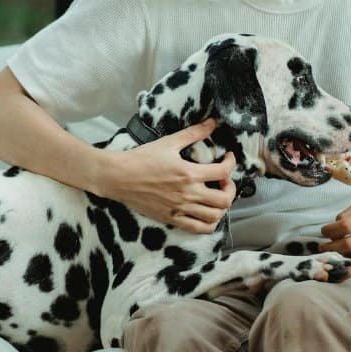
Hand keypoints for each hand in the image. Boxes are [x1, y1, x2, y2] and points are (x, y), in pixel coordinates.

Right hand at [95, 118, 236, 233]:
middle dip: (230, 189)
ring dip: (222, 207)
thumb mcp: (169, 142)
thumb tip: (212, 122)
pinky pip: (198, 228)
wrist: (119, 177)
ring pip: (214, 217)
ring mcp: (180, 209)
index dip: (231, 163)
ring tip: (216, 196)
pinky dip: (209, 223)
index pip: (223, 172)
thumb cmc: (141, 159)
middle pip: (224, 200)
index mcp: (188, 173)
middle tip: (224, 181)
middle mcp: (187, 194)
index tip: (228, 158)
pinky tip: (206, 212)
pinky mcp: (171, 219)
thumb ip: (193, 133)